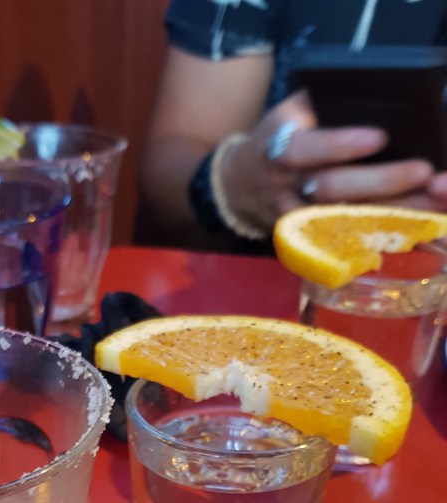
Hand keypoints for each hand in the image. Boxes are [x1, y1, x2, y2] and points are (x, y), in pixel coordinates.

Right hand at [219, 91, 437, 229]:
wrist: (240, 187)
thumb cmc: (276, 140)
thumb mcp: (286, 115)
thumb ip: (316, 106)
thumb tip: (370, 95)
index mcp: (276, 151)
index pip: (304, 150)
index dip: (340, 145)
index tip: (379, 137)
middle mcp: (286, 191)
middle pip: (332, 190)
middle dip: (380, 182)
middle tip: (422, 170)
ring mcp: (297, 223)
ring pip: (347, 221)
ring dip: (392, 213)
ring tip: (432, 200)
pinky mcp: (309, 243)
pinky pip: (351, 241)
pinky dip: (385, 234)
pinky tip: (417, 226)